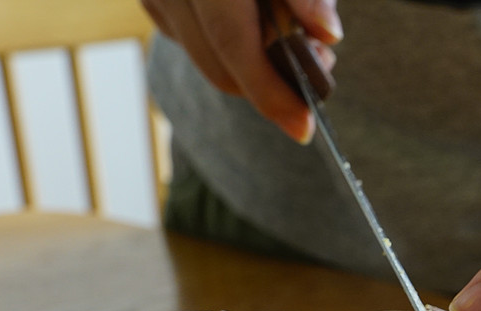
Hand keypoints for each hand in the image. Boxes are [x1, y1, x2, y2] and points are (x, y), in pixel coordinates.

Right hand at [141, 0, 341, 142]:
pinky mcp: (154, 1)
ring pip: (208, 61)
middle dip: (273, 85)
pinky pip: (197, 44)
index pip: (233, 41)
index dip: (270, 91)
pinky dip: (234, 48)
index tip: (304, 128)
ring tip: (299, 40)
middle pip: (219, 65)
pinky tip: (265, 28)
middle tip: (322, 69)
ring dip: (256, 68)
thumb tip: (327, 36)